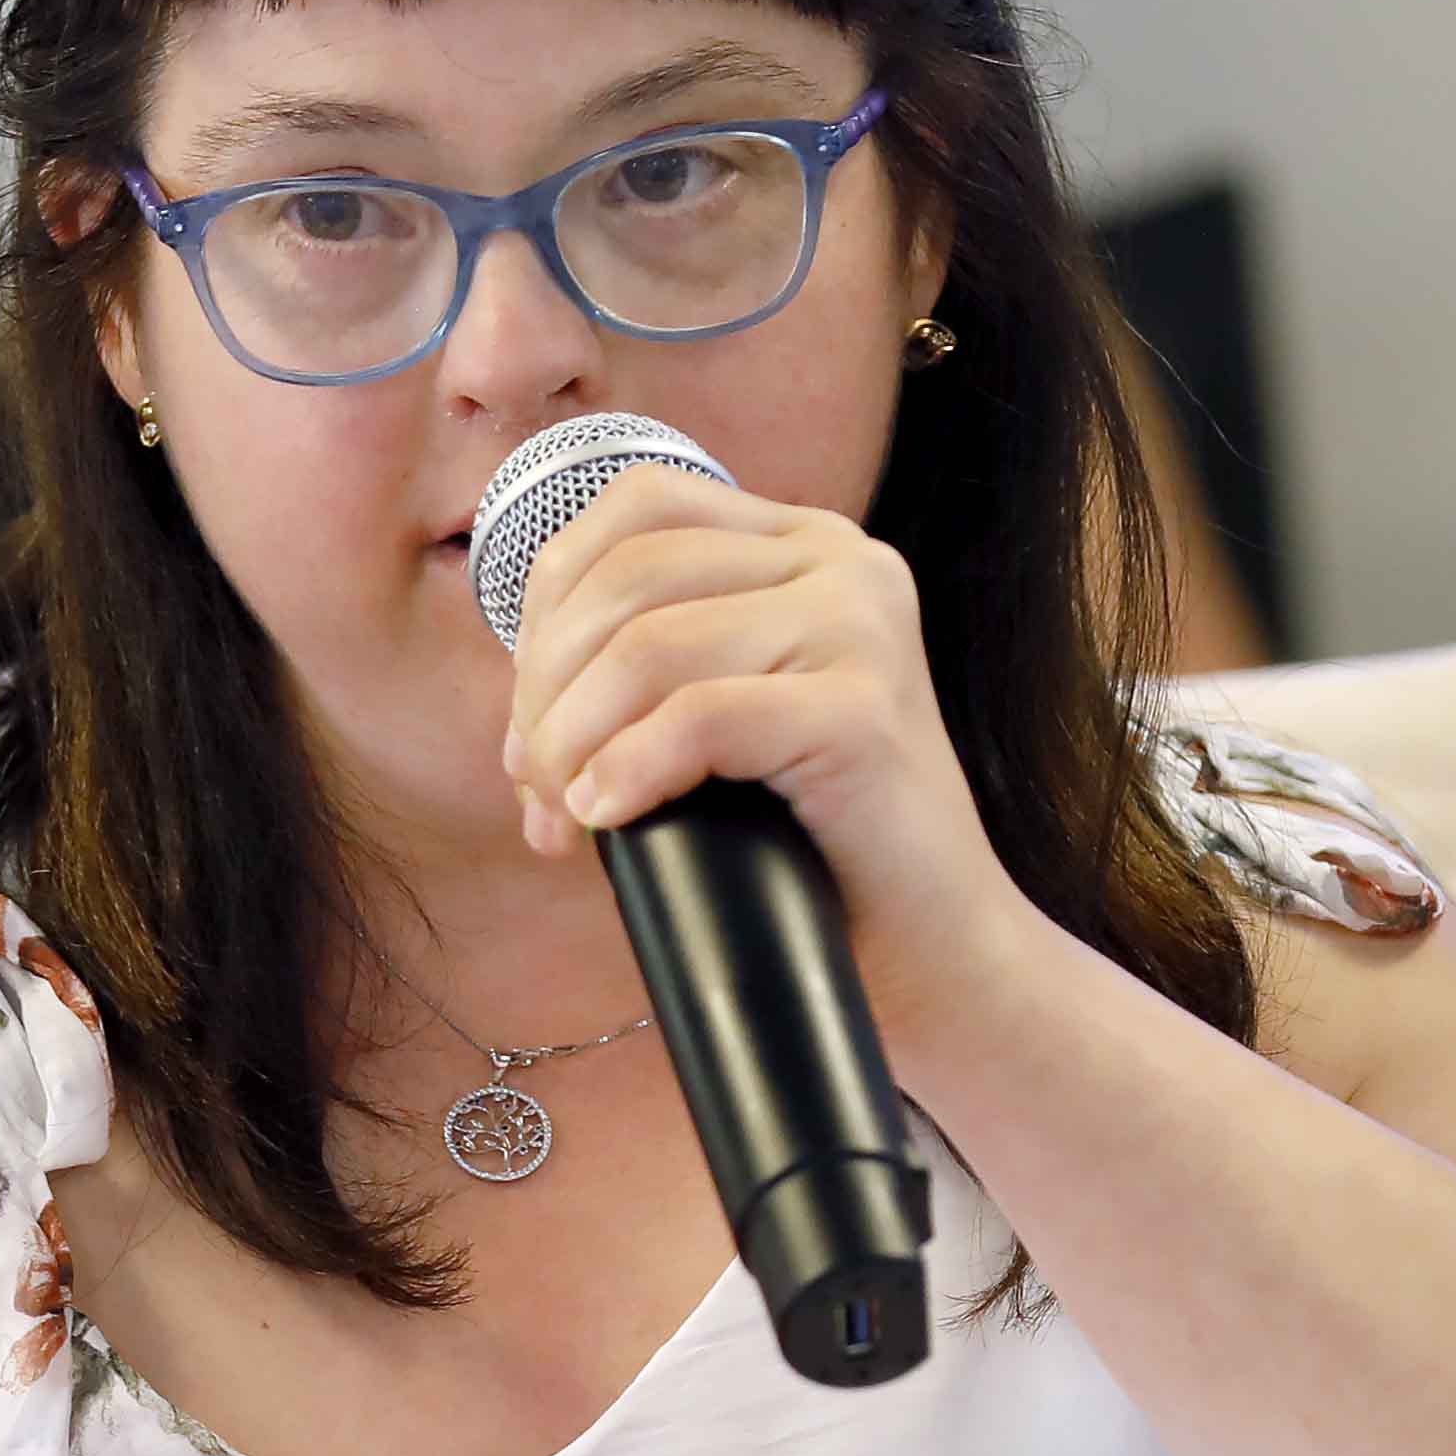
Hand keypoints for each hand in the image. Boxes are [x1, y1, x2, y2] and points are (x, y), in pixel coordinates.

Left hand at [498, 464, 1026, 983]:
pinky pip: (701, 718)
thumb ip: (641, 680)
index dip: (552, 604)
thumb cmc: (814, 845)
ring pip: (650, 647)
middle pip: (629, 580)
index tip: (532, 717)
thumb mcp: (722, 724)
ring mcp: (862, 628)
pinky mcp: (865, 712)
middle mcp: (843, 562)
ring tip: (563, 816)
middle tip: (538, 789)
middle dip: (546, 689)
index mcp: (805, 543)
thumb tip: (522, 720)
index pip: (637, 508)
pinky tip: (607, 817)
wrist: (933, 946)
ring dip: (572, 738)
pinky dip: (630, 768)